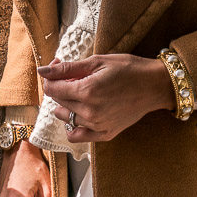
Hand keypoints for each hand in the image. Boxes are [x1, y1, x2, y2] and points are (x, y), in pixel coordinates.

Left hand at [39, 54, 174, 143]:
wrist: (154, 86)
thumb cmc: (128, 69)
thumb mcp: (98, 61)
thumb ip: (67, 68)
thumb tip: (42, 70)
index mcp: (87, 91)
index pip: (52, 89)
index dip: (51, 77)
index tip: (58, 69)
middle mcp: (90, 112)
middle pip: (58, 102)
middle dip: (61, 88)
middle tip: (75, 77)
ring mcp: (97, 126)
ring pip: (65, 117)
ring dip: (67, 105)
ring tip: (82, 93)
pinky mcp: (105, 134)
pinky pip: (77, 136)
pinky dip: (74, 125)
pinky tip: (82, 113)